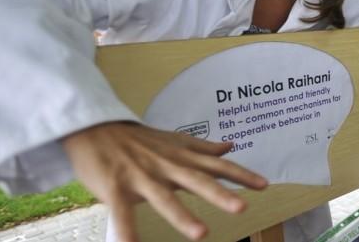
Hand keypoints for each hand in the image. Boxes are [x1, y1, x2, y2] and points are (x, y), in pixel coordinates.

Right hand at [62, 122, 267, 241]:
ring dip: (182, 215)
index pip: (216, 165)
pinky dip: (126, 230)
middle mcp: (165, 166)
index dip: (241, 174)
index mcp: (181, 157)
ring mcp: (140, 177)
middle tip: (242, 208)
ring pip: (164, 197)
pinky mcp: (114, 187)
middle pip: (196, 181)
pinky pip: (121, 212)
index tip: (264, 185)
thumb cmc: (137, 139)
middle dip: (219, 194)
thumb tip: (230, 145)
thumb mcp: (174, 141)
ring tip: (201, 234)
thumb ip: (202, 148)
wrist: (94, 128)